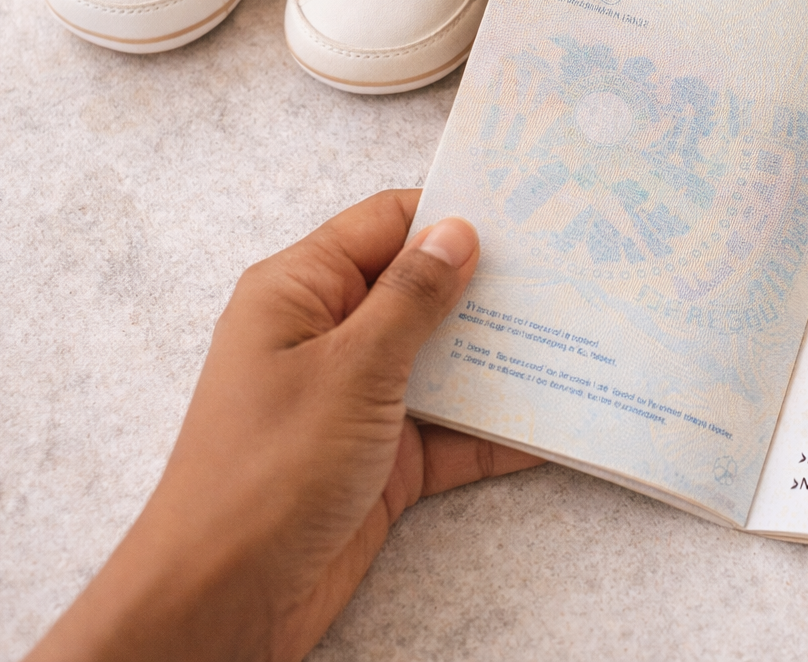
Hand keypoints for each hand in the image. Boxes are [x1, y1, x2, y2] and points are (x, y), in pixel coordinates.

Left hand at [26, 190, 542, 661]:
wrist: (227, 597)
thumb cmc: (268, 470)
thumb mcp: (350, 368)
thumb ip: (411, 297)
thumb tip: (456, 232)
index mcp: (300, 292)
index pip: (384, 225)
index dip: (449, 213)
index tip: (525, 209)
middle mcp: (329, 337)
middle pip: (421, 291)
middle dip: (490, 286)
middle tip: (570, 270)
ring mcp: (359, 399)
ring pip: (444, 361)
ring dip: (503, 357)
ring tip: (580, 334)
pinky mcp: (385, 459)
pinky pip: (453, 430)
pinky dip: (498, 427)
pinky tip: (557, 419)